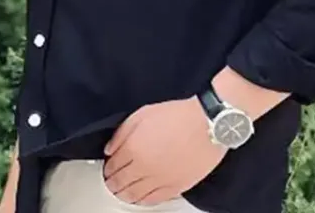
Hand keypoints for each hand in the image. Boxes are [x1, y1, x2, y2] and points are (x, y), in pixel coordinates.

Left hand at [101, 97, 225, 204]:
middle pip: (120, 183)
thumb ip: (122, 133)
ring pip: (134, 195)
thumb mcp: (143, 114)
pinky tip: (140, 199)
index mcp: (133, 149)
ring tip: (121, 192)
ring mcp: (160, 180)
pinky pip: (154, 200)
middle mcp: (144, 168)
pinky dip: (143, 201)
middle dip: (112, 183)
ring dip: (124, 194)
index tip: (107, 168)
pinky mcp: (175, 187)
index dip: (107, 168)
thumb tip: (110, 149)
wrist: (207, 124)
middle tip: (110, 183)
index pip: (112, 166)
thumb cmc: (179, 115)